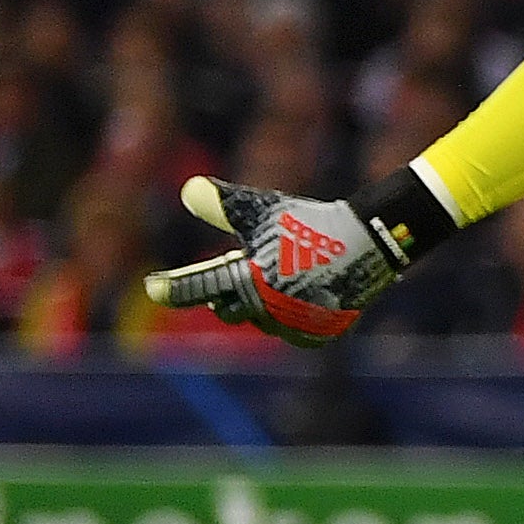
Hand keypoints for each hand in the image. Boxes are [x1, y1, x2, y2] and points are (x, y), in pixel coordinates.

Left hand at [145, 174, 406, 347]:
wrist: (371, 239)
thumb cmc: (310, 220)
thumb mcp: (262, 208)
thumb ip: (220, 203)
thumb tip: (186, 190)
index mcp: (248, 278)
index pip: (199, 285)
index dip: (173, 287)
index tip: (152, 287)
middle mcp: (267, 308)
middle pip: (229, 309)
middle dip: (225, 296)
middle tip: (232, 281)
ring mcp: (294, 323)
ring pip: (261, 322)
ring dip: (260, 306)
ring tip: (276, 284)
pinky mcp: (319, 332)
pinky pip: (291, 333)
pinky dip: (288, 319)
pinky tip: (294, 303)